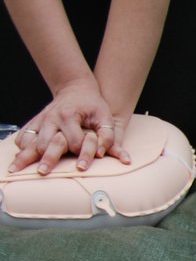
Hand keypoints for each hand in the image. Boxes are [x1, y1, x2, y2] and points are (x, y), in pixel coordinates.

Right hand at [7, 79, 129, 174]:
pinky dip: (22, 146)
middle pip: (46, 143)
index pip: (72, 141)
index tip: (82, 165)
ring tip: (22, 169)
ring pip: (31, 140)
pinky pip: (24, 135)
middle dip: (46, 158)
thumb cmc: (93, 104)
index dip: (80, 153)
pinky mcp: (35, 121)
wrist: (75, 88)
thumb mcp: (105, 116)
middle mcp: (52, 118)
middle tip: (42, 172)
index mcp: (69, 116)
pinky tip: (21, 156)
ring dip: (28, 155)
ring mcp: (41, 120)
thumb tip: (106, 155)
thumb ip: (108, 136)